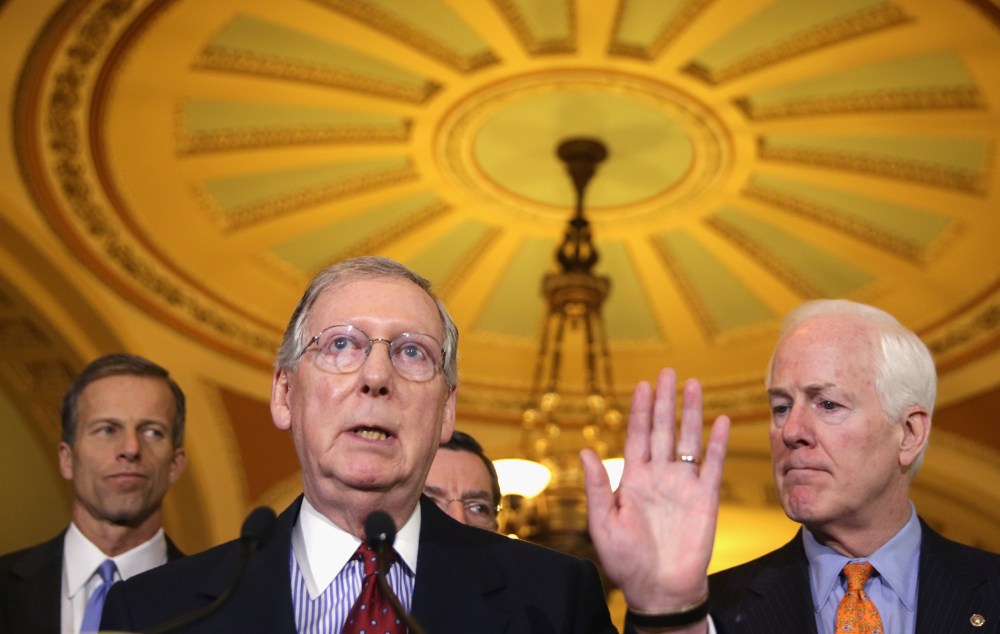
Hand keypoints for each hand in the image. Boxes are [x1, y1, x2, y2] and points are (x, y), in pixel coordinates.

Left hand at [583, 368, 728, 613]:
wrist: (659, 589)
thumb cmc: (626, 561)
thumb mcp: (603, 523)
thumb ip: (597, 486)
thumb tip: (585, 451)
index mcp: (633, 479)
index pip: (637, 436)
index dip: (640, 411)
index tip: (643, 385)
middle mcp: (658, 476)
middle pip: (663, 430)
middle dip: (665, 401)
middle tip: (668, 372)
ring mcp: (683, 485)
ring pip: (687, 440)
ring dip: (691, 413)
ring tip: (694, 385)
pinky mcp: (705, 499)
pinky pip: (712, 465)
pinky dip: (716, 443)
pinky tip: (719, 421)